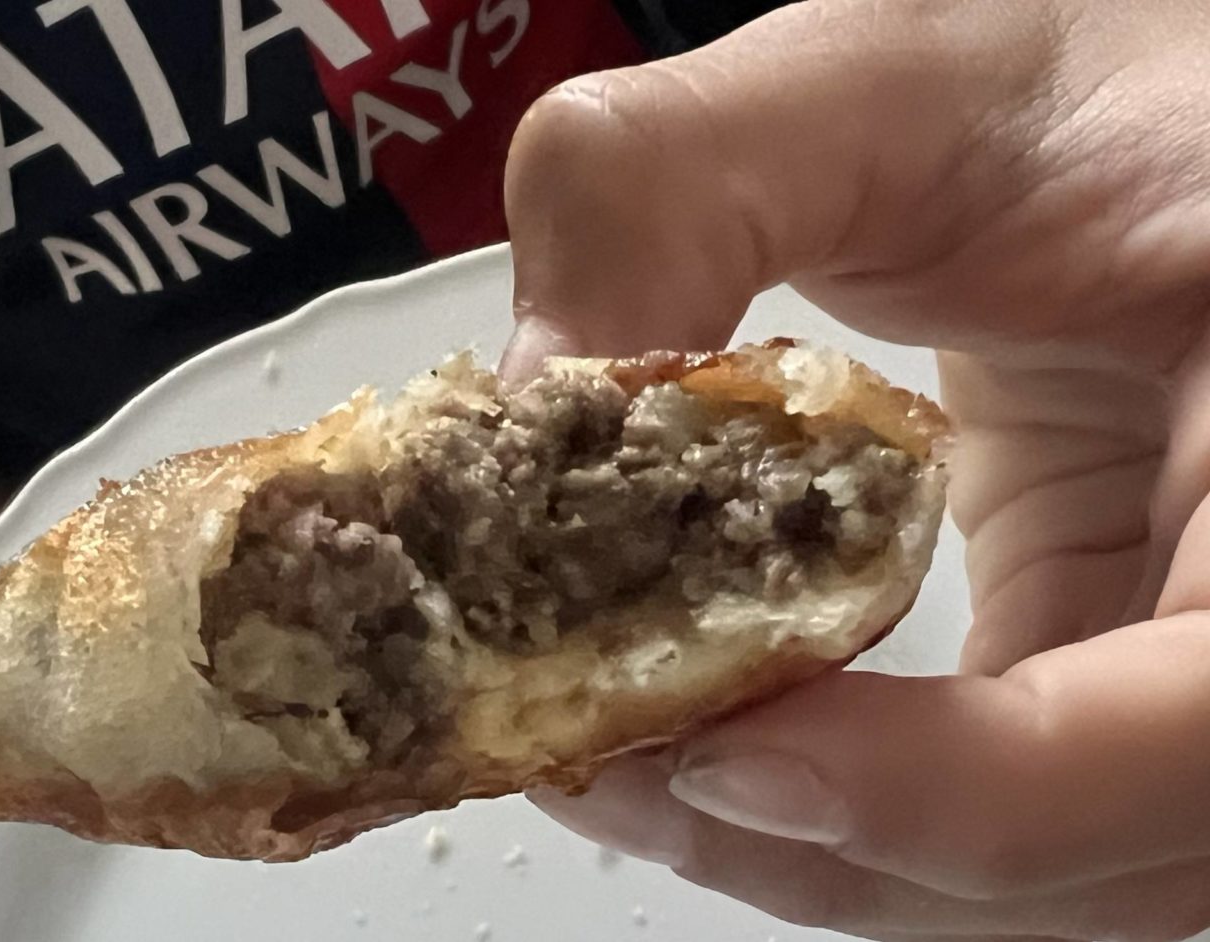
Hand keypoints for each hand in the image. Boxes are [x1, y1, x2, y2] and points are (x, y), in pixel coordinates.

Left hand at [502, 0, 1209, 937]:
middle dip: (836, 842)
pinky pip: (1001, 816)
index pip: (1191, 726)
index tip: (720, 750)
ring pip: (1040, 874)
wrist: (1118, 146)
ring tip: (621, 751)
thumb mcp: (878, 88)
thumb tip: (533, 389)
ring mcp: (1192, 665)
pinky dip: (847, 808)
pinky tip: (704, 723)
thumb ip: (678, 192)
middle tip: (609, 758)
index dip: (959, 793)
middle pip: (1099, 858)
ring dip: (822, 850)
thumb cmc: (1060, 107)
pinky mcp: (1113, 679)